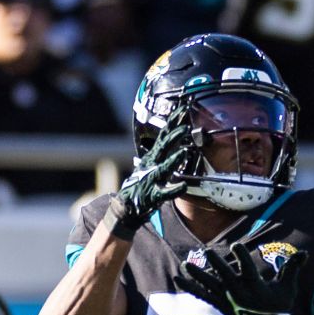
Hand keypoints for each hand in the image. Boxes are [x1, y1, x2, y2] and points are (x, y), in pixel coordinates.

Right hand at [103, 123, 191, 239]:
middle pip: (163, 147)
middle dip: (174, 136)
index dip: (173, 122)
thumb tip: (173, 139)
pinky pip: (165, 193)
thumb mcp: (150, 165)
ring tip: (184, 152)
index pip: (164, 135)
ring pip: (163, 168)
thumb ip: (161, 153)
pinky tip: (183, 186)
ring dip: (173, 160)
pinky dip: (174, 189)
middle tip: (186, 126)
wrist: (127, 206)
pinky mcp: (153, 195)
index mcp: (152, 157)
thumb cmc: (142, 184)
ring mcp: (151, 179)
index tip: (183, 108)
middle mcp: (151, 165)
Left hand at [174, 242, 309, 314]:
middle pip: (225, 275)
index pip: (248, 269)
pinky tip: (178, 278)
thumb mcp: (288, 287)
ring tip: (185, 263)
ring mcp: (228, 300)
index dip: (242, 257)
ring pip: (210, 285)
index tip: (236, 246)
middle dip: (216, 263)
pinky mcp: (221, 305)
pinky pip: (203, 295)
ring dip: (197, 274)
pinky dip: (190, 287)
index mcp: (255, 286)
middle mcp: (239, 293)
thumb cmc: (280, 306)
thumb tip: (305, 252)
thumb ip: (292, 267)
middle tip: (207, 251)